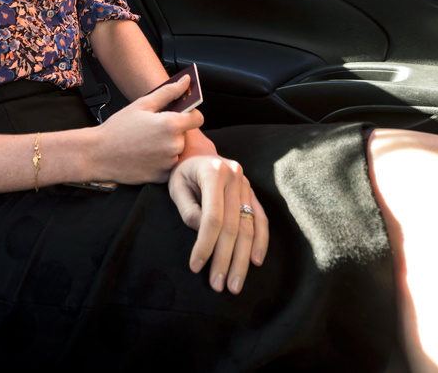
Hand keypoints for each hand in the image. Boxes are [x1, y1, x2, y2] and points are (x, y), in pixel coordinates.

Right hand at [89, 75, 205, 183]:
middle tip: (153, 129)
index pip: (197, 118)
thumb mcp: (142, 104)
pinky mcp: (162, 176)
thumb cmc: (118, 128)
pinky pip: (169, 165)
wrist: (98, 154)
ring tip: (147, 143)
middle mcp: (174, 146)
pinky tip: (146, 155)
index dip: (190, 114)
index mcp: (171, 125)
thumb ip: (168, 92)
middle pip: (186, 135)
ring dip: (168, 146)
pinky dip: (161, 160)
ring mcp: (169, 163)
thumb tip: (186, 81)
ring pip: (177, 150)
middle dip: (174, 131)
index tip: (180, 114)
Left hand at [168, 154, 269, 293]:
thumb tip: (202, 233)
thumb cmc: (182, 172)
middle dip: (225, 259)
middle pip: (233, 226)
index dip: (205, 244)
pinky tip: (255, 261)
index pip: (212, 217)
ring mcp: (247, 185)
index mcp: (214, 172)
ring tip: (235, 285)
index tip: (196, 267)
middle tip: (219, 286)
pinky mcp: (252, 193)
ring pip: (249, 227)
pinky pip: (261, 219)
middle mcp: (235, 177)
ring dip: (242, 259)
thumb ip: (188, 209)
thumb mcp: (176, 186)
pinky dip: (260, 241)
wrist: (196, 152)